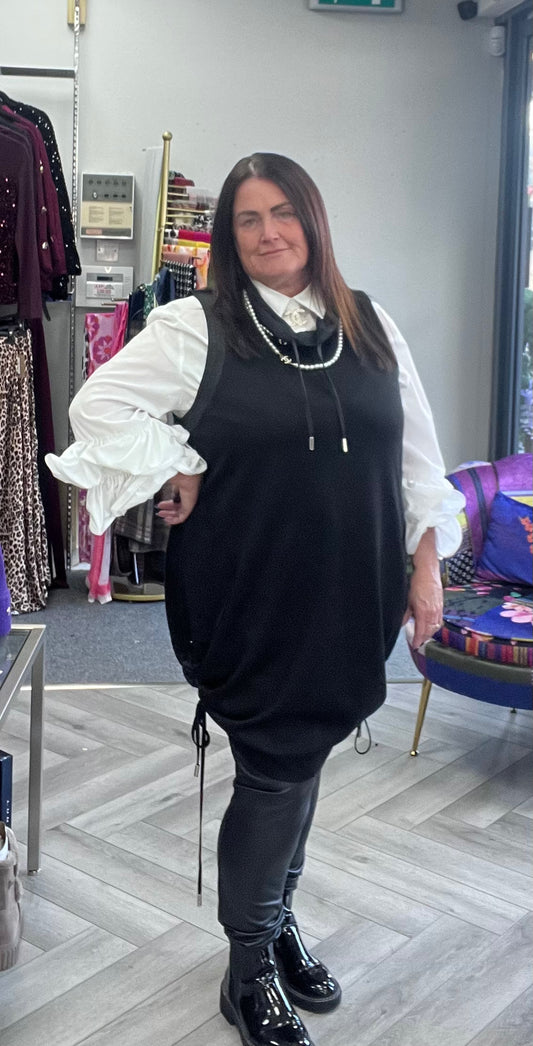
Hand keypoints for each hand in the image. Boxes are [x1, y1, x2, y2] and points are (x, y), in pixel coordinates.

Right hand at [156, 472, 201, 524]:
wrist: (183, 474)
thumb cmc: (177, 473)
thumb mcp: (166, 479)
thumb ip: (162, 485)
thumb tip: (153, 488)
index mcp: (183, 487)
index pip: (177, 498)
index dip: (168, 503)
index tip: (161, 505)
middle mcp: (187, 495)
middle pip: (178, 506)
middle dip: (168, 510)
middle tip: (160, 512)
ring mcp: (189, 501)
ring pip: (179, 512)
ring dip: (170, 515)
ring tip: (162, 516)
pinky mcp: (190, 507)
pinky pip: (182, 517)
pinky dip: (174, 520)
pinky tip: (168, 520)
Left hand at [402, 528, 442, 648]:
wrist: (427, 569)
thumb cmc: (417, 582)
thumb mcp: (407, 599)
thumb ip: (405, 613)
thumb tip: (401, 623)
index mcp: (424, 611)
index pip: (421, 630)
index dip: (418, 639)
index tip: (414, 644)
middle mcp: (433, 611)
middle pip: (429, 630)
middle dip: (424, 637)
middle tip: (417, 642)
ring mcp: (438, 608)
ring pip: (435, 625)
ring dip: (430, 632)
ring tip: (423, 636)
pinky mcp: (441, 604)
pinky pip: (439, 619)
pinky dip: (435, 625)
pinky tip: (430, 625)